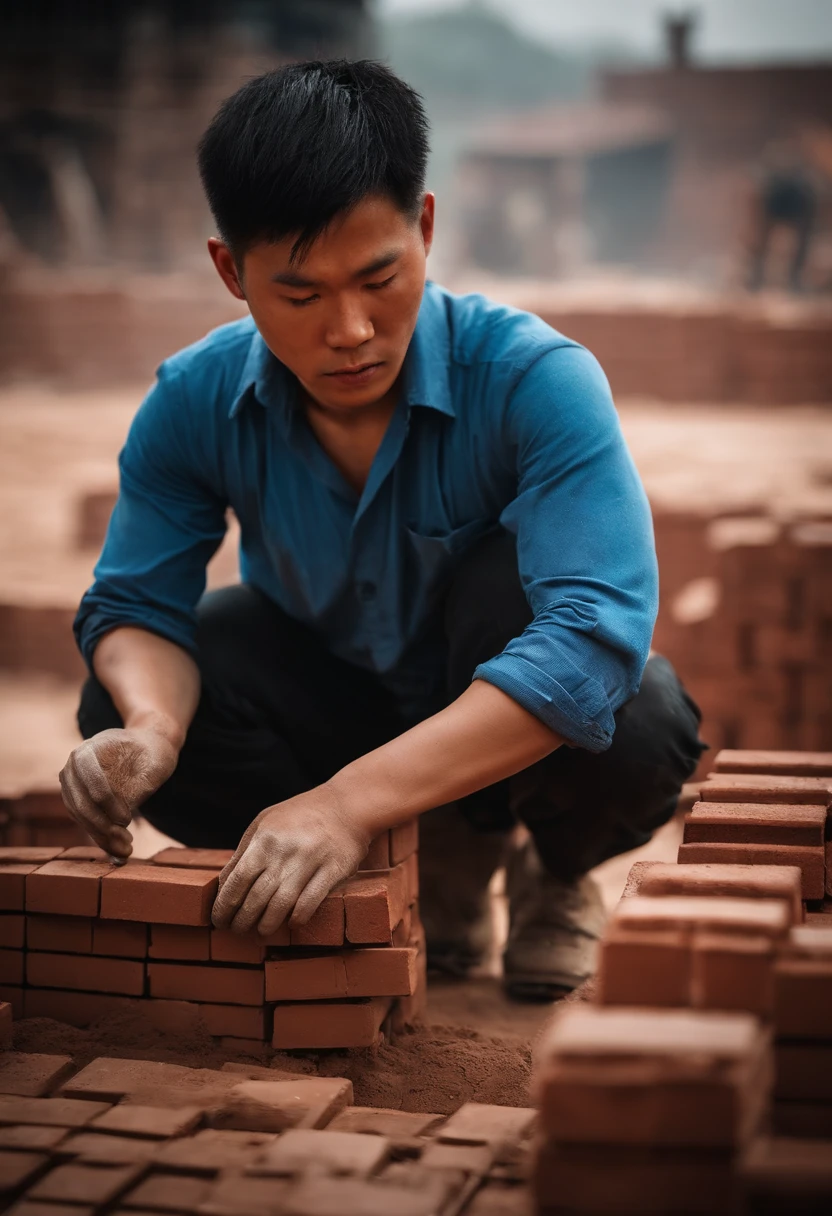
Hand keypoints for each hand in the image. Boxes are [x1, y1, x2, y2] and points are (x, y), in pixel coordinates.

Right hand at [59, 725, 178, 857]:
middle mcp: (73, 766)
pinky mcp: (75, 798)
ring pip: (80, 817)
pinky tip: (117, 844)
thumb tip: (123, 819)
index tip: (127, 820)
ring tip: (125, 848)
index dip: (109, 805)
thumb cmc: (153, 754)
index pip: (93, 785)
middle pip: (82, 805)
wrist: (146, 748)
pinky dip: (99, 835)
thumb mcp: (156, 766)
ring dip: (102, 836)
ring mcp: (70, 783)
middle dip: (104, 828)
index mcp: (90, 751)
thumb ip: (140, 788)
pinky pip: (83, 820)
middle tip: (127, 844)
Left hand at [211, 784, 371, 935]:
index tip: (219, 920)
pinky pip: (310, 903)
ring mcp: (311, 861)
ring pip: (281, 906)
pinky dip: (297, 918)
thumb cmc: (300, 815)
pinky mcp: (334, 870)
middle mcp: (286, 851)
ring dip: (267, 925)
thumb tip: (223, 886)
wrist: (347, 805)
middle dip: (242, 921)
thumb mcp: (264, 823)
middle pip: (256, 898)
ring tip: (261, 931)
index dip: (224, 906)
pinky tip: (291, 922)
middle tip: (238, 930)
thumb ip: (243, 852)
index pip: (237, 881)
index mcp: (265, 839)